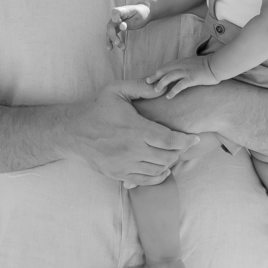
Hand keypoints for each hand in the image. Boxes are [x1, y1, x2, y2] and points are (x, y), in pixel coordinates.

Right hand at [65, 82, 190, 186]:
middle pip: (167, 157)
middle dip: (179, 151)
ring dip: (169, 163)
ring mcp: (124, 164)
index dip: (186, 141)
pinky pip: (145, 180)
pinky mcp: (118, 174)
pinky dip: (157, 176)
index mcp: (135, 129)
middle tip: (183, 144)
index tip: (194, 138)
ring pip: (158, 170)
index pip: (169, 140)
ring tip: (171, 153)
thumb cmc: (97, 108)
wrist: (73, 131)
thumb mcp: (117, 90)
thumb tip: (163, 87)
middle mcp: (131, 150)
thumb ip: (141, 88)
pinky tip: (161, 168)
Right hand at [107, 3, 150, 48]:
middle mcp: (117, 15)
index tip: (118, 22)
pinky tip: (110, 48)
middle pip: (110, 25)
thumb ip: (129, 23)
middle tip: (118, 43)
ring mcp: (115, 21)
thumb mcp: (138, 18)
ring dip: (112, 40)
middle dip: (112, 35)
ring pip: (110, 31)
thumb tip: (121, 27)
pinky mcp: (116, 26)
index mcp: (124, 10)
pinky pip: (111, 33)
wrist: (143, 12)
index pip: (115, 12)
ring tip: (116, 48)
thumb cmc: (141, 14)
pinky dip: (110, 40)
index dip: (115, 17)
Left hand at [146, 54, 217, 98]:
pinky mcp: (192, 78)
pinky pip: (179, 85)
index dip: (159, 71)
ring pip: (169, 77)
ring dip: (161, 83)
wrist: (218, 65)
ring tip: (155, 90)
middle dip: (155, 76)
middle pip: (164, 70)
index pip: (167, 65)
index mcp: (183, 61)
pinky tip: (168, 96)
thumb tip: (183, 71)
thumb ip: (188, 66)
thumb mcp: (195, 63)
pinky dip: (172, 91)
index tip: (152, 76)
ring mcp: (187, 71)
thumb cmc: (209, 65)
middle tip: (147, 81)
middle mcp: (182, 65)